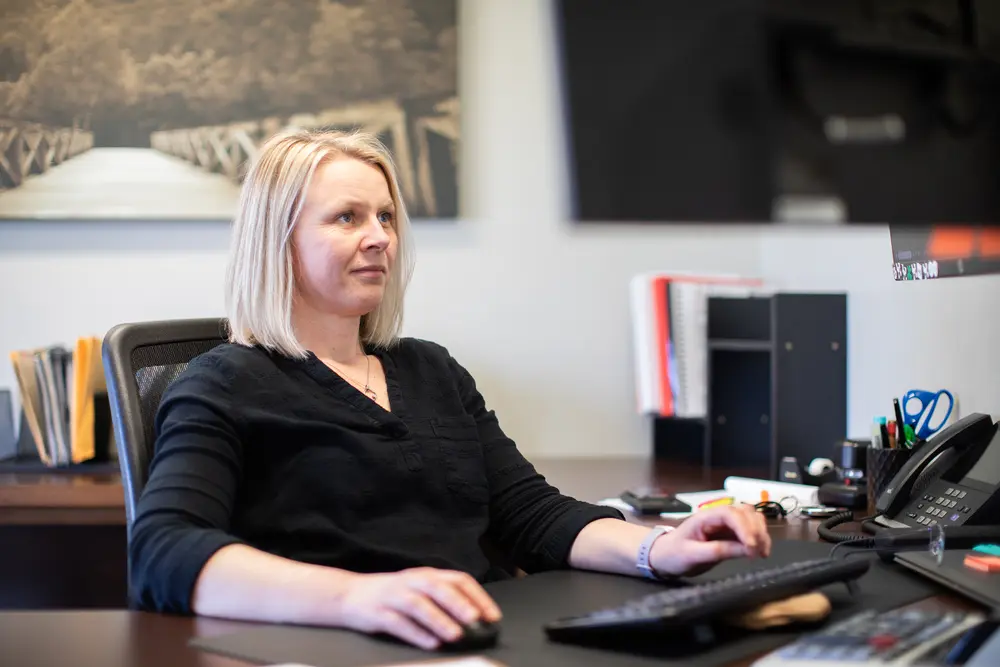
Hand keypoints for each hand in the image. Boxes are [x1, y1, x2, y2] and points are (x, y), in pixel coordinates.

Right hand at [335, 567, 501, 649]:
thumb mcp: (419, 589)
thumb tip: (477, 618)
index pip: (457, 580)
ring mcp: (393, 596)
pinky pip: (398, 623)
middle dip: (458, 604)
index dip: (477, 596)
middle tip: (475, 620)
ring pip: (418, 605)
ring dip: (438, 620)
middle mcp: (411, 582)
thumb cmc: (393, 595)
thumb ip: (444, 598)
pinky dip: (415, 633)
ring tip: (455, 635)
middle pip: (437, 588)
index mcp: (426, 575)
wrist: (349, 595)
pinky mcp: (376, 613)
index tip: (492, 615)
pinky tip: (430, 643)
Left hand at [649, 504, 771, 576]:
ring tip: (762, 553)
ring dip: (761, 533)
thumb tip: (745, 550)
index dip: (745, 527)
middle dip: (756, 530)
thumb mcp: (692, 555)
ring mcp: (726, 525)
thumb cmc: (673, 554)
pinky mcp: (731, 535)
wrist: (664, 557)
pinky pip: (750, 531)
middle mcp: (718, 517)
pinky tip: (761, 552)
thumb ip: (717, 551)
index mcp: (705, 517)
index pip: (730, 514)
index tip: (752, 546)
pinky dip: (760, 539)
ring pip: (752, 519)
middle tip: (758, 553)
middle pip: (746, 513)